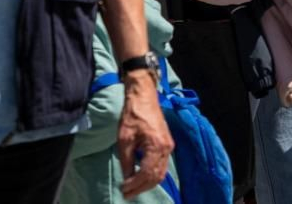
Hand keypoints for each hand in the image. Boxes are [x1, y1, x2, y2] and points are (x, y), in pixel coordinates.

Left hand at [117, 72, 173, 196]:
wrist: (143, 97)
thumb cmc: (133, 115)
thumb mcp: (124, 140)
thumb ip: (127, 161)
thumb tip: (127, 179)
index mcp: (157, 146)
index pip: (147, 173)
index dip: (135, 185)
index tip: (123, 190)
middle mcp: (166, 147)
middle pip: (157, 176)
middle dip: (142, 188)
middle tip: (127, 194)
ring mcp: (168, 145)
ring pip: (161, 172)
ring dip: (147, 183)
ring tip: (132, 189)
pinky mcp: (167, 143)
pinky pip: (162, 165)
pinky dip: (152, 174)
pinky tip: (140, 177)